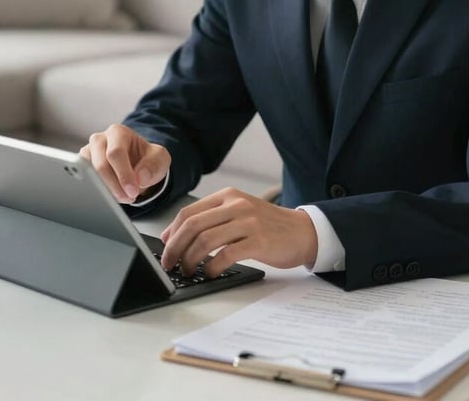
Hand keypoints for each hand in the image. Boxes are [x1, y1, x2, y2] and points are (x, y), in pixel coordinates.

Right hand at [79, 124, 169, 202]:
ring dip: (105, 190)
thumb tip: (140, 177)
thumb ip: (154, 165)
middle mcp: (100, 139)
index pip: (115, 153)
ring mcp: (88, 153)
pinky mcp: (82, 167)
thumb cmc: (146, 159)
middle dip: (115, 186)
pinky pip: (84, 181)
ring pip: (89, 174)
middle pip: (100, 165)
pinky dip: (97, 192)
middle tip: (128, 198)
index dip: (124, 174)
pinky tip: (110, 196)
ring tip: (122, 197)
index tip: (133, 191)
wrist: (138, 164)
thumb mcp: (160, 159)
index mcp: (118, 132)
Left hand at [159, 188, 317, 277]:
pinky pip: (225, 255)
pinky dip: (212, 267)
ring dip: (190, 260)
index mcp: (228, 196)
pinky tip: (210, 273)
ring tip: (188, 271)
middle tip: (169, 265)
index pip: (188, 212)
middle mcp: (236, 205)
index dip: (171, 233)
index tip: (164, 249)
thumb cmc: (267, 226)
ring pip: (205, 241)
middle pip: (193, 226)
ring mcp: (248, 222)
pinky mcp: (259, 241)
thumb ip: (210, 219)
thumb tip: (173, 236)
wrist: (303, 231)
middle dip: (175, 248)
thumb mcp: (238, 212)